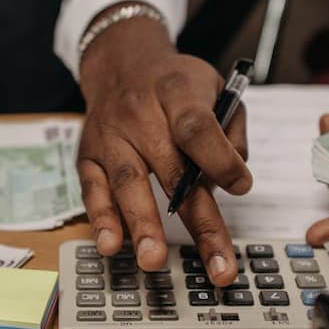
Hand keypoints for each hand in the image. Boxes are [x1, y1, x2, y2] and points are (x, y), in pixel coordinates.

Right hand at [76, 10, 251, 285]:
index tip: (241, 187)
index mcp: (176, 93)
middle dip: (197, 221)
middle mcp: (139, 114)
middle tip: (216, 265)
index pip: (197, 129)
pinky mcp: (87, 156)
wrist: (120, 64)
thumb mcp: (215, 88)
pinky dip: (102, 219)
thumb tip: (232, 182)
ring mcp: (110, 136)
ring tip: (154, 260)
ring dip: (143, 226)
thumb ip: (230, 132)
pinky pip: (93, 190)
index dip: (220, 160)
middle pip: (170, 170)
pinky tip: (111, 245)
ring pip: (129, 184)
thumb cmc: (174, 84)